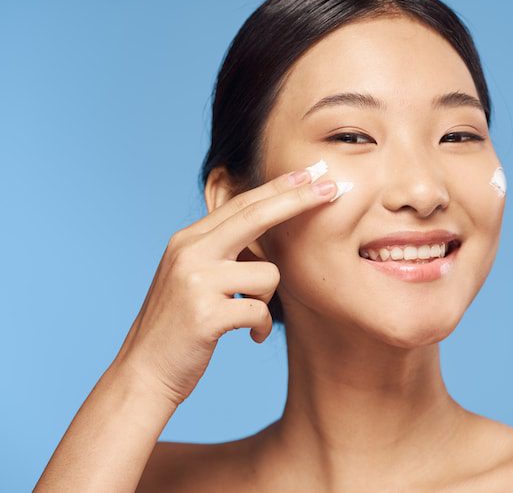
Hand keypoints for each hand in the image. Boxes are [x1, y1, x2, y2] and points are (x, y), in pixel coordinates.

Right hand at [112, 170, 339, 406]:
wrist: (144, 374)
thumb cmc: (179, 328)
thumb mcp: (192, 279)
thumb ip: (220, 253)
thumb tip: (265, 236)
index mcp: (187, 241)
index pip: (241, 204)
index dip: (279, 187)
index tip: (309, 174)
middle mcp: (189, 253)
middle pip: (256, 215)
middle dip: (299, 200)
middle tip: (332, 188)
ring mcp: (195, 282)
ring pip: (268, 274)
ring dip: (267, 300)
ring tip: (248, 316)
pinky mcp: (206, 315)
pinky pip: (261, 311)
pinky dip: (263, 327)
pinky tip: (250, 336)